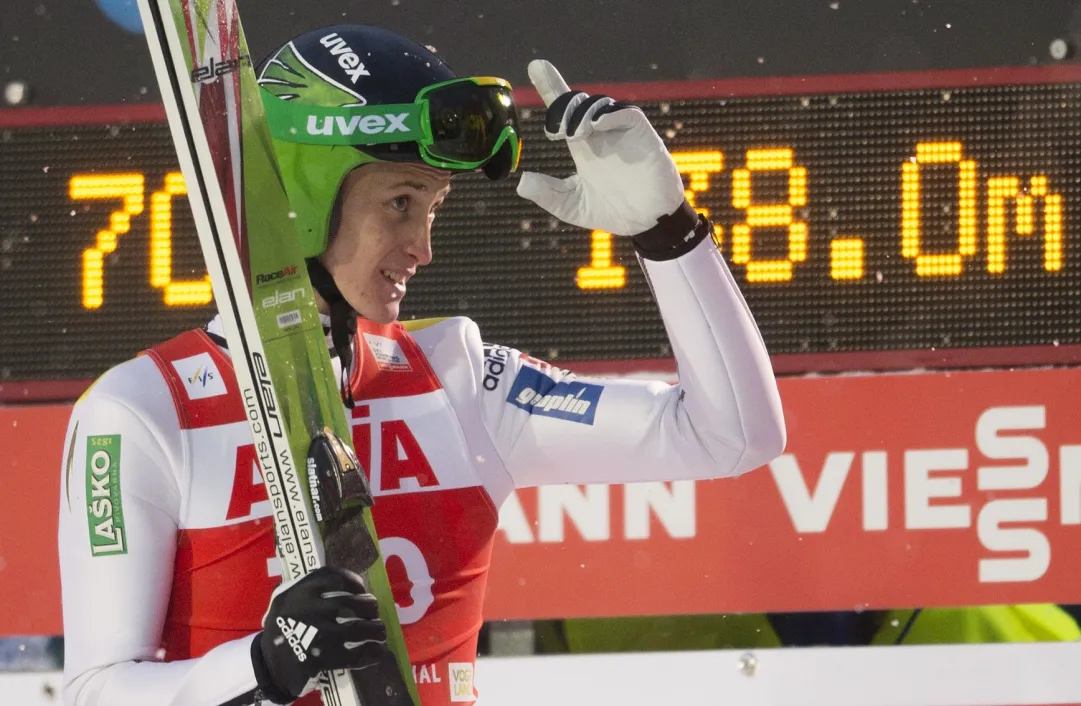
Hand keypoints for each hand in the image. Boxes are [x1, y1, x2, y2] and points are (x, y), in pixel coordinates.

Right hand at [252, 566, 387, 703]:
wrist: (266, 663)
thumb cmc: (283, 627)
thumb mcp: (285, 599)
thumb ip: (307, 587)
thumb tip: (347, 582)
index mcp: (299, 592)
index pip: (333, 577)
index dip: (352, 580)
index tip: (361, 588)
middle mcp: (308, 610)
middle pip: (350, 603)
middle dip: (369, 606)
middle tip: (374, 610)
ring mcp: (315, 636)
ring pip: (356, 629)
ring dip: (375, 630)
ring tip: (380, 631)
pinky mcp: (320, 660)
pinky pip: (353, 655)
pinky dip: (369, 653)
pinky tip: (376, 652)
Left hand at [516, 60, 686, 236]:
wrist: (647, 221)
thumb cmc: (612, 211)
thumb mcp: (572, 206)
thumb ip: (547, 194)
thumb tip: (521, 182)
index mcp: (583, 145)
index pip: (563, 111)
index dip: (550, 87)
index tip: (535, 67)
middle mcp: (599, 133)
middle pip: (578, 101)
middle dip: (562, 106)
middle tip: (555, 131)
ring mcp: (620, 132)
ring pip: (599, 104)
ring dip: (581, 113)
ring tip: (574, 134)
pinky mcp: (641, 135)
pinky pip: (626, 114)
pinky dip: (609, 115)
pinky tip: (596, 126)